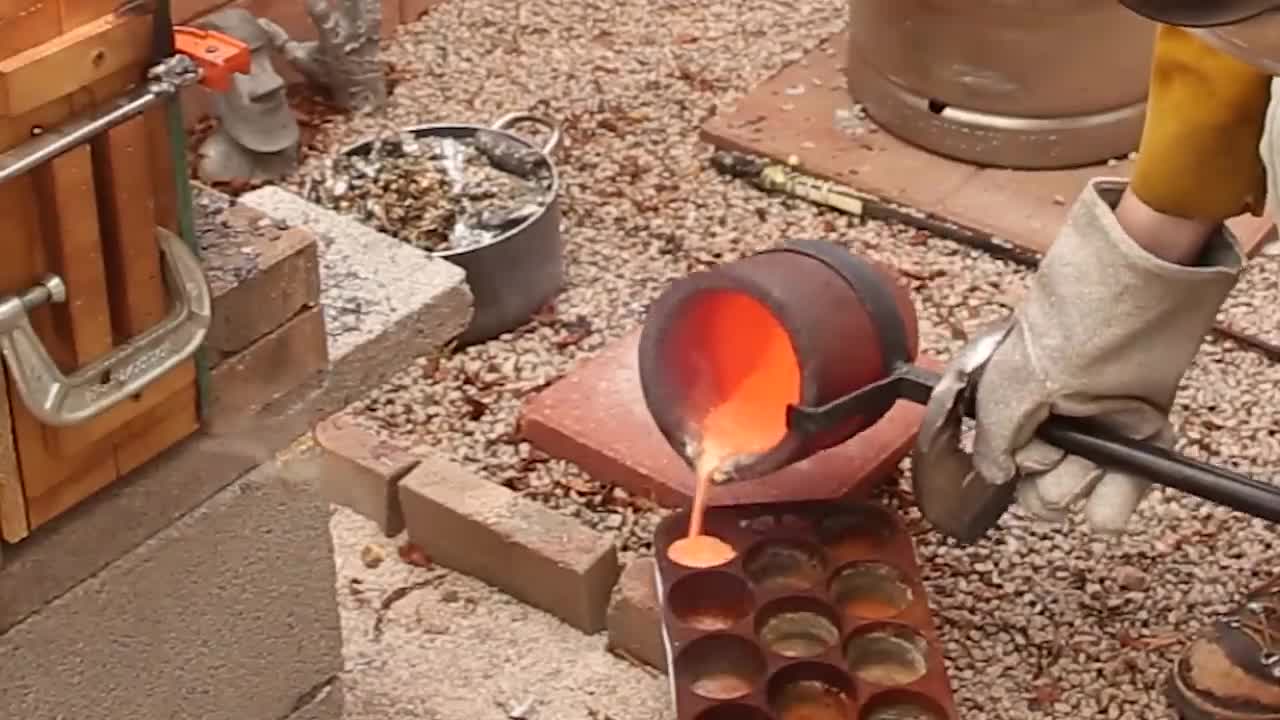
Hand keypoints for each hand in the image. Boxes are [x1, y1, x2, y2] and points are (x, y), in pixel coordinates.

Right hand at [968, 179, 1242, 533]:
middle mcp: (1050, 421)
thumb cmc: (1064, 330)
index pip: (1004, 464)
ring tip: (1096, 457)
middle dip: (1050, 482)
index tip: (1032, 451)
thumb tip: (995, 476)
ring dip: (1082, 487)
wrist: (1135, 300)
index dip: (1017, 467)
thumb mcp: (1005, 387)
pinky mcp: (1137, 435)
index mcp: (1010, 405)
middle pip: (1037, 487)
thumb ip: (990, 441)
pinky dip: (1113, 505)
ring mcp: (1094, 429)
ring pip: (1077, 494)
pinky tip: (1108, 506)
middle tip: (1065, 452)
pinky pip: (1120, 493)